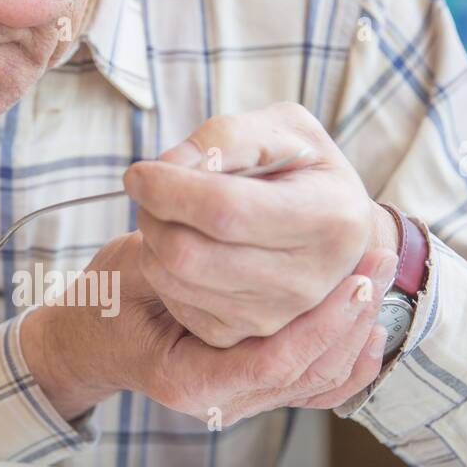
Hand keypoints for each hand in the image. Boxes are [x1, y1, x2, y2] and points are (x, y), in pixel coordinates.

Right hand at [20, 232, 397, 424]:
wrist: (93, 336)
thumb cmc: (106, 301)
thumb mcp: (131, 268)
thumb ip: (175, 255)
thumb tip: (221, 221)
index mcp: (188, 381)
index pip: (274, 361)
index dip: (322, 320)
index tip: (355, 276)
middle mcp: (221, 403)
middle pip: (310, 375)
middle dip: (354, 320)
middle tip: (382, 260)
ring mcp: (242, 401)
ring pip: (321, 383)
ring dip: (358, 331)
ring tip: (382, 277)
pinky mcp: (257, 389)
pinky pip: (315, 387)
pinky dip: (350, 360)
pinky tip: (373, 325)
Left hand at [123, 102, 399, 347]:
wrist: (327, 225)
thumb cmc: (299, 170)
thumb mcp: (280, 130)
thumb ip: (226, 138)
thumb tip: (170, 167)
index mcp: (329, 219)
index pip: (225, 210)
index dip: (168, 189)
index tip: (137, 173)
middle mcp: (308, 280)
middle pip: (190, 252)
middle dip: (153, 215)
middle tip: (152, 193)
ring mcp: (276, 317)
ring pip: (175, 279)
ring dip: (152, 241)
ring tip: (168, 216)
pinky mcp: (242, 336)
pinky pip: (176, 303)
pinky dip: (164, 270)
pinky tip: (183, 246)